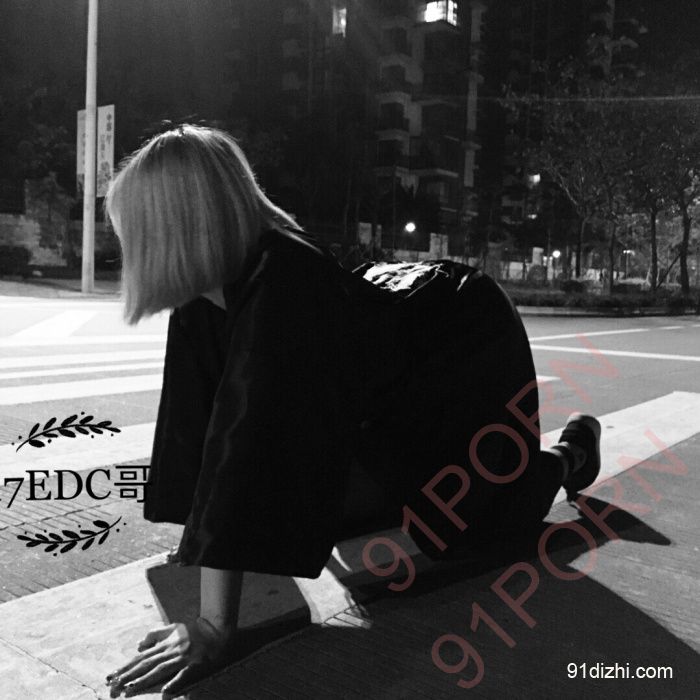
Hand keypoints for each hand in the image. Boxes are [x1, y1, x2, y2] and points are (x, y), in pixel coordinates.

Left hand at [106, 618, 235, 697]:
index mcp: (164, 644)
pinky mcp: (194, 664)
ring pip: (159, 670)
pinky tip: (164, 693)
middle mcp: (170, 651)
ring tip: (128, 690)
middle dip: (128, 676)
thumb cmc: (193, 630)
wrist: (215, 628)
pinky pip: (183, 675)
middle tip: (112, 687)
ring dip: (143, 681)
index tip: (110, 678)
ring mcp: (182, 657)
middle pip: (146, 665)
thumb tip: (138, 645)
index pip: (140, 658)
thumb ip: (155, 635)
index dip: (125, 667)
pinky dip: (173, 683)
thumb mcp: (172, 627)